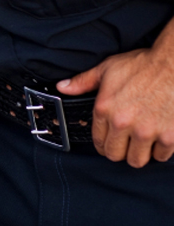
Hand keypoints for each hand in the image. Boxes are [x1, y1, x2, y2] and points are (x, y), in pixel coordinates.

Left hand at [57, 46, 173, 167]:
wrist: (173, 65)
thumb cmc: (142, 65)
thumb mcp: (106, 69)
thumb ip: (83, 82)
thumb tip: (63, 87)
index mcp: (105, 109)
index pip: (98, 142)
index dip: (102, 144)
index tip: (108, 142)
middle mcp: (123, 123)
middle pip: (115, 156)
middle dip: (118, 152)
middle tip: (124, 144)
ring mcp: (147, 131)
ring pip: (137, 160)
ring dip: (138, 154)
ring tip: (140, 144)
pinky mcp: (169, 136)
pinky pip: (161, 156)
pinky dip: (160, 151)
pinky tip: (158, 140)